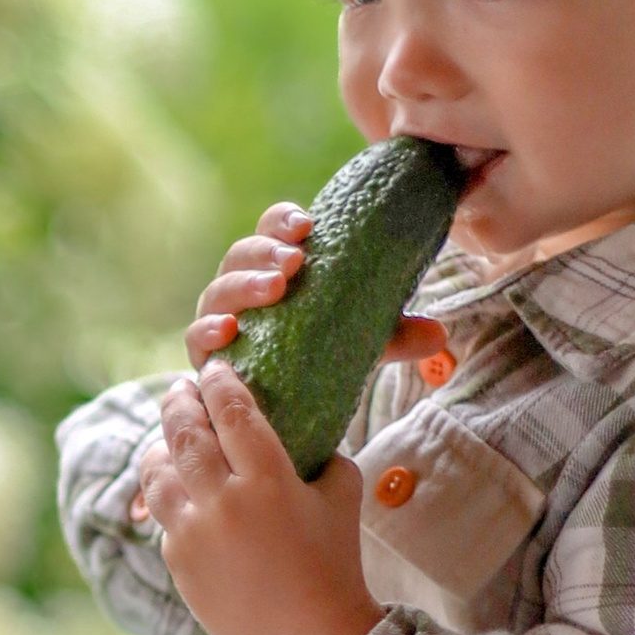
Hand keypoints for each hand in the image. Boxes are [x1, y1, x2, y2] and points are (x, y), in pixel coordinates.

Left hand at [133, 359, 384, 634]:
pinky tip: (179, 490)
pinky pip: (164, 515)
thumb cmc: (334, 564)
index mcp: (268, 479)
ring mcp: (192, 533)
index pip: (231, 410)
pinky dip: (170, 496)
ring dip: (161, 446)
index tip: (214, 370)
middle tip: (180, 390)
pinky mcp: (177, 561)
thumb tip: (302, 430)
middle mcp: (223, 501)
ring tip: (169, 437)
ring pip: (158, 471)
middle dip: (179, 402)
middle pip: (185, 432)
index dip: (219, 383)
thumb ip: (320, 455)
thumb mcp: (341, 496)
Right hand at [185, 201, 453, 382]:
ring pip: (217, 291)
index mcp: (275, 269)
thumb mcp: (363, 342)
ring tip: (272, 291)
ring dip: (242, 287)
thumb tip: (438, 334)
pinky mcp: (207, 358)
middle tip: (293, 263)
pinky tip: (226, 332)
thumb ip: (394, 335)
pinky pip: (196, 340)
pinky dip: (206, 333)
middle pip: (241, 254)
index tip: (309, 227)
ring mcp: (219, 320)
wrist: (289, 412)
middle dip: (264, 252)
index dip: (283, 221)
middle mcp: (241, 289)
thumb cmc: (323, 358)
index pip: (272, 230)